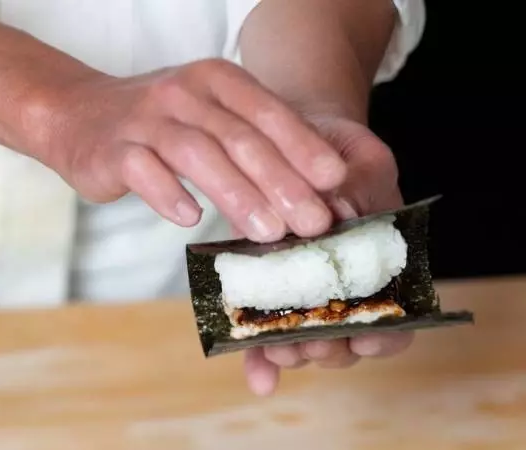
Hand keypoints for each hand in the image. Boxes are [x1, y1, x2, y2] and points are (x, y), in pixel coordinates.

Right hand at [23, 59, 348, 242]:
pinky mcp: (113, 149)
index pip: (268, 112)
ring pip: (197, 154)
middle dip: (281, 181)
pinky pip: (144, 171)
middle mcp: (182, 93)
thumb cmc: (160, 123)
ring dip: (237, 194)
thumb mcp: (210, 118)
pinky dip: (169, 194)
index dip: (304, 146)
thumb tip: (308, 191)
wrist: (79, 114)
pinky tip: (191, 220)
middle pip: (239, 137)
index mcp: (216, 81)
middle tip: (313, 221)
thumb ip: (251, 142)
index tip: (334, 181)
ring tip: (268, 232)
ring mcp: (145, 119)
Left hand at [243, 110, 413, 396]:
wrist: (295, 137)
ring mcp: (300, 288)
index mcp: (379, 261)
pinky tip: (257, 377)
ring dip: (289, 352)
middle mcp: (342, 285)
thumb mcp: (361, 159)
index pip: (395, 315)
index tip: (363, 338)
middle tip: (304, 341)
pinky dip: (258, 356)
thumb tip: (338, 215)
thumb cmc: (339, 150)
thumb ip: (357, 188)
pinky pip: (262, 328)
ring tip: (273, 346)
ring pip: (304, 340)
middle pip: (344, 338)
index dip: (384, 335)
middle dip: (325, 347)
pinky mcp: (262, 282)